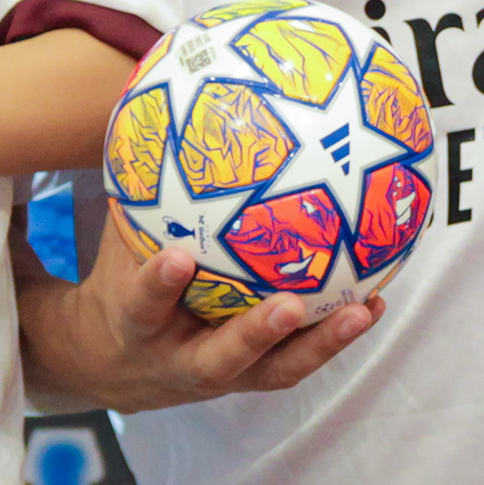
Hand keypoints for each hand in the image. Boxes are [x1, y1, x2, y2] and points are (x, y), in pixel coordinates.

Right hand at [17, 224, 381, 413]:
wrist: (110, 364)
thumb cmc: (120, 283)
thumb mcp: (114, 244)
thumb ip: (137, 196)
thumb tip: (155, 107)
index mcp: (135, 324)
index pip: (141, 304)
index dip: (158, 285)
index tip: (177, 258)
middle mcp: (178, 360)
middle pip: (219, 359)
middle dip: (254, 334)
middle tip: (289, 305)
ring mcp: (221, 375)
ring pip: (273, 370)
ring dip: (320, 342)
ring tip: (363, 308)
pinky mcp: (253, 377)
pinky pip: (297, 360)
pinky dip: (333, 334)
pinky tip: (373, 301)